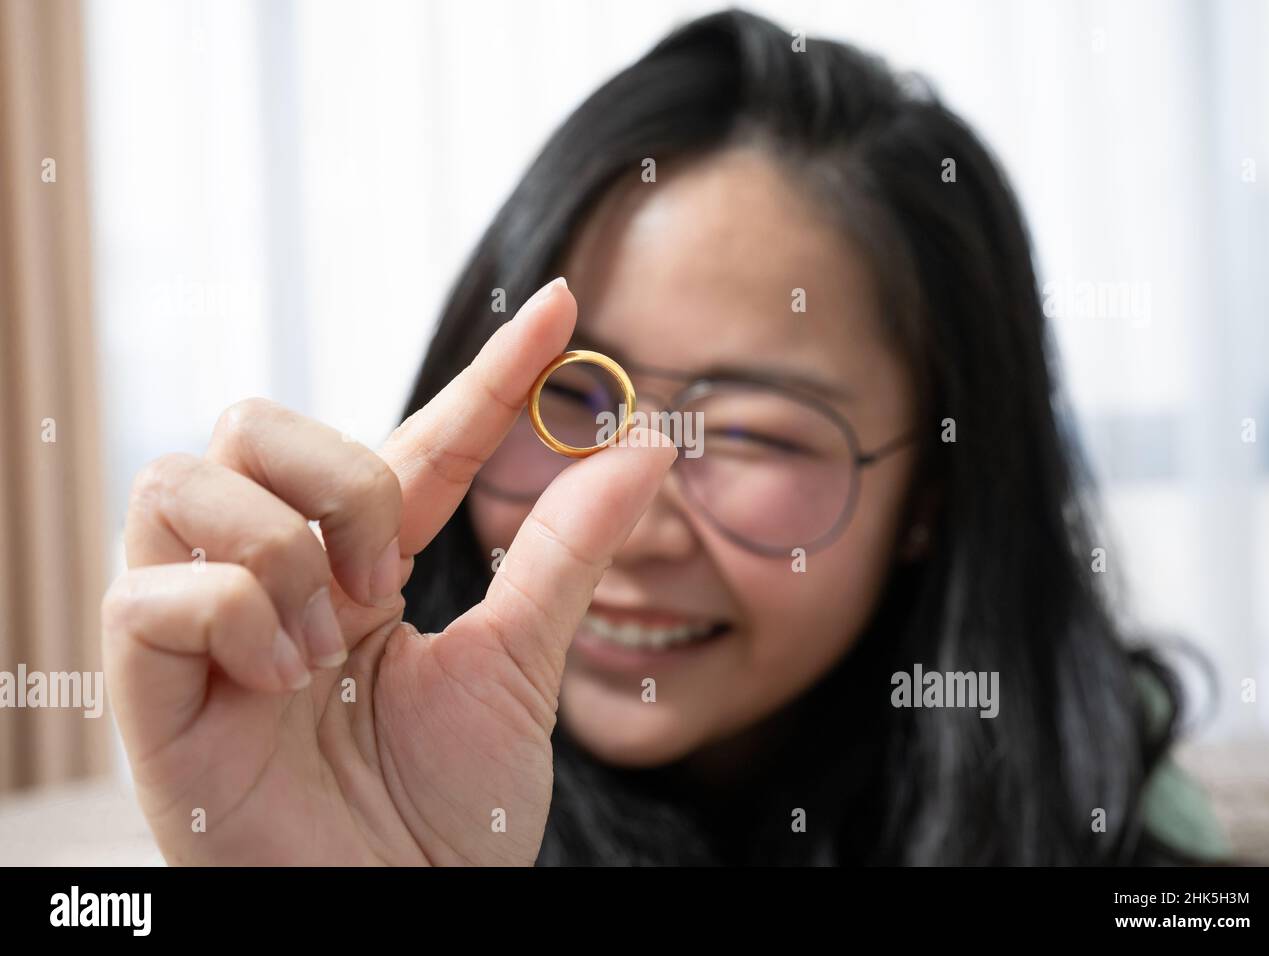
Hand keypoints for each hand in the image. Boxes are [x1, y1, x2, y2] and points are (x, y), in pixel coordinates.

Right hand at [101, 279, 675, 863]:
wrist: (403, 919)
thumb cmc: (449, 816)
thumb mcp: (521, 665)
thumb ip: (566, 552)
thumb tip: (645, 443)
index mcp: (360, 569)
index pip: (419, 439)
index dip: (489, 372)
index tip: (560, 305)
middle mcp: (272, 577)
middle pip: (255, 420)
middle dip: (341, 482)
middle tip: (382, 584)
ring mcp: (204, 628)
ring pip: (187, 477)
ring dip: (285, 550)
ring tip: (326, 645)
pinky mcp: (148, 690)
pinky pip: (152, 589)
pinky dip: (235, 617)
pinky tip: (279, 681)